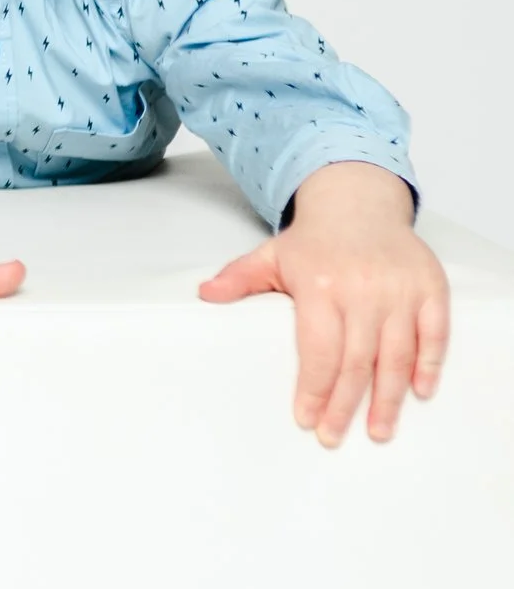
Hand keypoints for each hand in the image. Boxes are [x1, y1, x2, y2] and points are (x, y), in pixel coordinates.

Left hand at [198, 161, 447, 445]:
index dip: (313, 388)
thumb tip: (204, 294)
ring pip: (396, 354)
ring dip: (388, 398)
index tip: (305, 419)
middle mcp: (362, 289)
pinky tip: (418, 392)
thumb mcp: (272, 255)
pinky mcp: (430, 288)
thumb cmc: (315, 240)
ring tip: (377, 430)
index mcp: (320, 285)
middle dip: (345, 405)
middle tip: (334, 436)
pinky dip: (429, 364)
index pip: (318, 350)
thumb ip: (239, 278)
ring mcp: (399, 290)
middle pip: (356, 360)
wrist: (359, 202)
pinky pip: (435, 333)